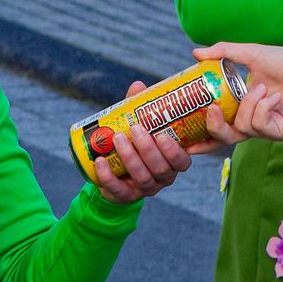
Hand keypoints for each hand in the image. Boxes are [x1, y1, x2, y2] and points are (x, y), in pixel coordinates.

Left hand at [87, 78, 194, 203]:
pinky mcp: (125, 196)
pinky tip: (100, 161)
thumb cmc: (134, 144)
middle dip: (147, 149)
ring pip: (142, 177)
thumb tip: (138, 85)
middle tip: (135, 129)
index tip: (162, 136)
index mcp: (171, 162)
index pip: (182, 162)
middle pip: (161, 168)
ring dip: (129, 157)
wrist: (115, 172)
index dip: (174, 152)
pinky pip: (119, 189)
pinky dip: (108, 176)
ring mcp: (145, 189)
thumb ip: (139, 108)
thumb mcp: (138, 126)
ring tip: (117, 138)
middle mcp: (162, 177)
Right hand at [196, 41, 282, 141]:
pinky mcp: (279, 133)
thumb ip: (223, 53)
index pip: (219, 125)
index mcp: (244, 106)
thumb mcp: (250, 54)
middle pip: (225, 136)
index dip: (201, 134)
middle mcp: (254, 121)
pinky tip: (274, 97)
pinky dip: (262, 108)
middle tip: (211, 109)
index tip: (184, 139)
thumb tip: (195, 52)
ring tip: (261, 88)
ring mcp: (267, 129)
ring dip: (248, 106)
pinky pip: (259, 126)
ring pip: (242, 128)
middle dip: (213, 126)